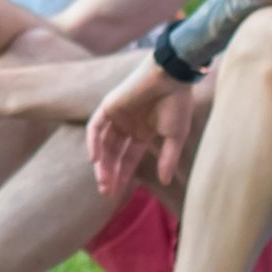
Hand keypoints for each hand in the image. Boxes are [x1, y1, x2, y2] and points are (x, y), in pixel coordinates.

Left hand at [87, 55, 197, 202]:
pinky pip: (96, 126)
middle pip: (113, 154)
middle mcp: (127, 125)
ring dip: (101, 162)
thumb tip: (165, 181)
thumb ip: (168, 158)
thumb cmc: (177, 104)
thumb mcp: (175, 137)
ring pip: (103, 143)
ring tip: (103, 180)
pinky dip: (93, 142)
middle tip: (106, 192)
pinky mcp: (109, 106)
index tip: (117, 193)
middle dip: (110, 173)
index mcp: (143, 132)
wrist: (172, 77)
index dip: (123, 175)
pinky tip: (94, 160)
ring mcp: (117, 116)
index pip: (128, 158)